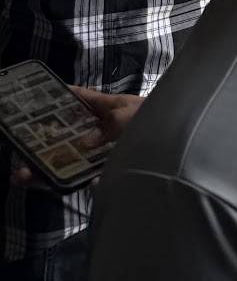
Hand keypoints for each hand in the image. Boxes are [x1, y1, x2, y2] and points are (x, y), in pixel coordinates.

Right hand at [9, 88, 141, 187]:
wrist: (173, 144)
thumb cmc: (154, 119)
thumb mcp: (134, 114)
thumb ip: (114, 122)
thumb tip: (88, 141)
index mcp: (105, 107)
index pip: (80, 98)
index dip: (61, 96)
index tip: (38, 99)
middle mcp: (97, 129)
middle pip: (66, 132)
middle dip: (43, 140)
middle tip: (19, 148)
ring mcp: (98, 150)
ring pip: (67, 156)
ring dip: (45, 166)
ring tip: (21, 174)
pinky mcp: (102, 169)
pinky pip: (78, 175)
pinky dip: (62, 181)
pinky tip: (45, 184)